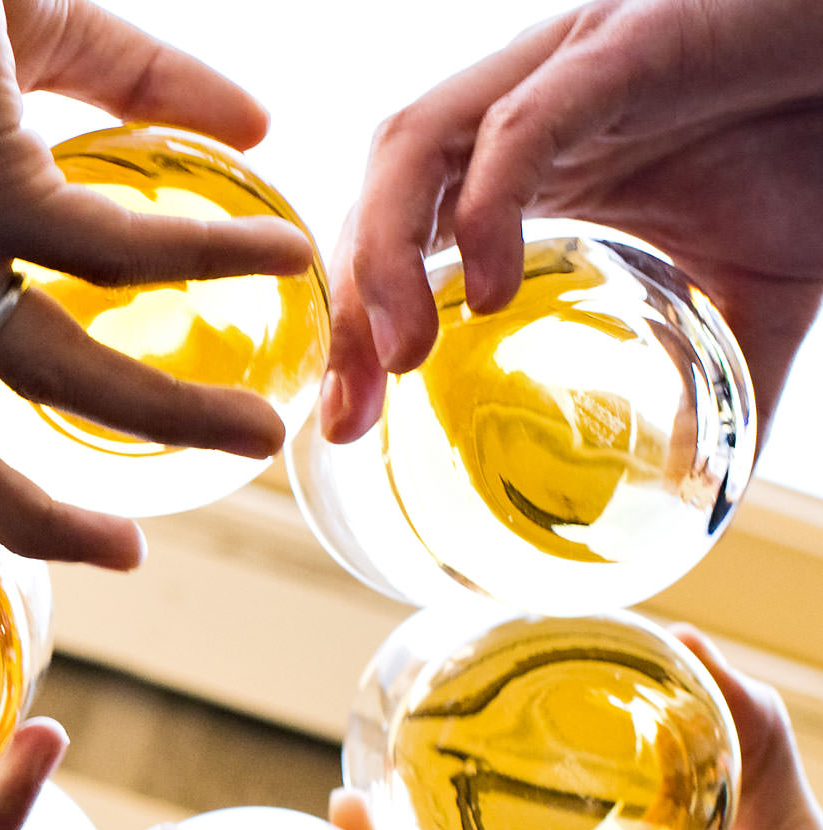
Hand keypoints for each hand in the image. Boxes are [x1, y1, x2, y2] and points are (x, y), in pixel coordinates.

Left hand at [0, 0, 313, 568]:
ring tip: (264, 431)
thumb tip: (253, 130)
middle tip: (130, 558)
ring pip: (46, 371)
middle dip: (36, 521)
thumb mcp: (36, 50)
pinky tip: (281, 255)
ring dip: (160, 414)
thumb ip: (140, 92)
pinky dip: (201, 261)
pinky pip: (107, 253)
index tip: (81, 521)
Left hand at [323, 0, 822, 443]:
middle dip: (346, 312)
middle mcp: (520, 111)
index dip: (354, 330)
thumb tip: (708, 494)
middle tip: (348, 415)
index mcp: (529, 165)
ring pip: (413, 150)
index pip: (397, 242)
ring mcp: (559, 73)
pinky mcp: (617, 45)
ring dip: (383, 256)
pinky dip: (487, 204)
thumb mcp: (755, 288)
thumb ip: (718, 380)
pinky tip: (490, 287)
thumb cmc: (814, 142)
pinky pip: (519, 123)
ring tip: (399, 356)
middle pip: (377, 203)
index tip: (342, 428)